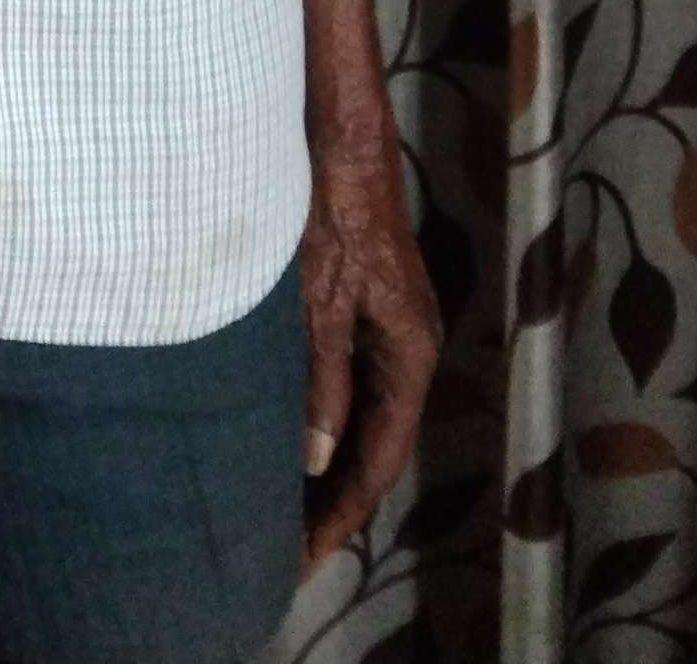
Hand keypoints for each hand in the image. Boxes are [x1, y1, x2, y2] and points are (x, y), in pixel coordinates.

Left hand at [295, 139, 440, 568]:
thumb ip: (321, 381)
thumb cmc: (331, 211)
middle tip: (287, 550)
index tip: (302, 559)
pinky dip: (327, 416)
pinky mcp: (369, 305)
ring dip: (329, 460)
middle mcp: (411, 346)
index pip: (379, 458)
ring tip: (285, 508)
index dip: (341, 513)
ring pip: (364, 413)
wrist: (342, 137)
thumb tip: (316, 457)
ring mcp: (392, 325)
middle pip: (377, 443)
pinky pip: (352, 380)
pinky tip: (293, 434)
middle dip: (335, 499)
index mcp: (410, 353)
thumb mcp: (319, 302)